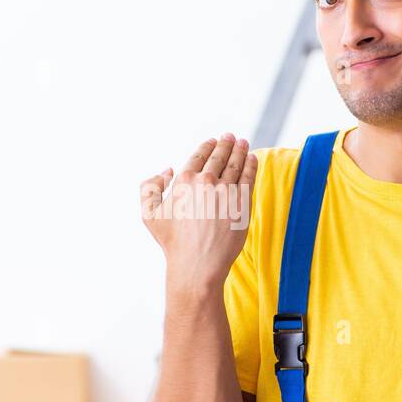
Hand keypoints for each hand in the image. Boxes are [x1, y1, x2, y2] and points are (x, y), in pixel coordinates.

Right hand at [140, 133, 256, 289]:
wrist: (197, 264)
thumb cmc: (172, 242)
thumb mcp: (148, 214)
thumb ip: (149, 187)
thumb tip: (167, 170)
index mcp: (183, 180)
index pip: (200, 155)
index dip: (208, 146)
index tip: (214, 141)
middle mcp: (205, 181)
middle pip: (220, 156)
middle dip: (227, 143)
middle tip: (232, 137)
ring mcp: (226, 191)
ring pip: (236, 163)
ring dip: (241, 150)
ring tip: (244, 144)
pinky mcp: (242, 203)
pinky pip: (249, 178)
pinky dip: (252, 165)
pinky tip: (253, 159)